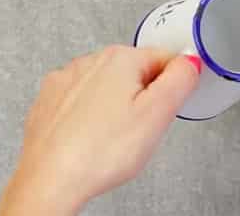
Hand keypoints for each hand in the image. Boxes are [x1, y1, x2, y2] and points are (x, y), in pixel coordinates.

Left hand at [0, 45, 199, 215]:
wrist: (50, 181)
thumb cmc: (99, 152)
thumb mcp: (159, 113)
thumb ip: (182, 78)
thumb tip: (189, 61)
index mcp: (120, 58)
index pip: (167, 60)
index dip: (172, 88)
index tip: (162, 111)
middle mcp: (89, 62)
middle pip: (137, 74)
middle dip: (144, 99)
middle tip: (139, 129)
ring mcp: (65, 81)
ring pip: (109, 89)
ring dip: (117, 109)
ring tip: (114, 138)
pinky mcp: (50, 102)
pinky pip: (83, 104)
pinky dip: (91, 119)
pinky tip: (92, 139)